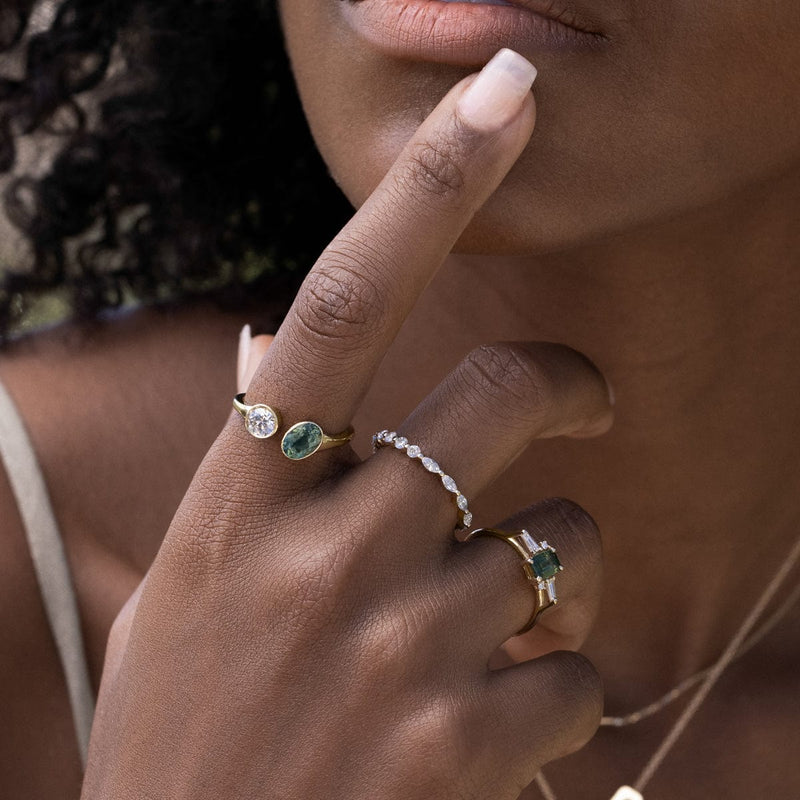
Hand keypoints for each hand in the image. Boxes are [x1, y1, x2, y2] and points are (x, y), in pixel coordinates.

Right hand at [83, 49, 611, 799]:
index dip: (431, 183)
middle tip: (579, 406)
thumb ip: (246, 465)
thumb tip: (263, 348)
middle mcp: (334, 548)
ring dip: (553, 574)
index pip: (348, 297)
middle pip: (504, 394)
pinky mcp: (470, 742)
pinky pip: (575, 677)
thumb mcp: (189, 585)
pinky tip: (490, 729)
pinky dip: (556, 692)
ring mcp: (405, 644)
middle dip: (566, 388)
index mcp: (250, 498)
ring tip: (495, 631)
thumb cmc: (186, 731)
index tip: (503, 95)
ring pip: (559, 548)